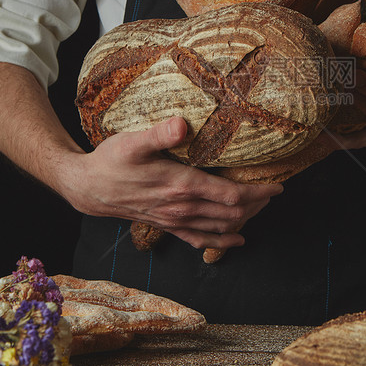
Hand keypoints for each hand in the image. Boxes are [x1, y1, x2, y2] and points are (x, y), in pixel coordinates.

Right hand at [58, 117, 282, 250]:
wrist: (88, 187)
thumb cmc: (111, 161)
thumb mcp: (133, 141)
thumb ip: (160, 134)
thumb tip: (182, 124)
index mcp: (181, 186)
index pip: (230, 195)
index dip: (257, 192)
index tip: (278, 187)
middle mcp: (182, 208)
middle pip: (230, 212)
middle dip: (256, 205)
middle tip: (274, 194)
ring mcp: (174, 220)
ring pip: (219, 227)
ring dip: (243, 220)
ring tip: (261, 210)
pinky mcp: (166, 225)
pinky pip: (199, 239)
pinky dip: (220, 242)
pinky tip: (235, 241)